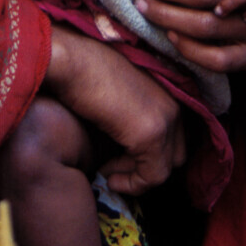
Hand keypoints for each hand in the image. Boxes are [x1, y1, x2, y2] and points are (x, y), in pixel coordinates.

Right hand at [43, 25, 185, 195]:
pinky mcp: (151, 135)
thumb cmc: (84, 72)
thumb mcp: (120, 93)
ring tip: (108, 174)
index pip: (173, 137)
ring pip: (165, 169)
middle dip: (145, 167)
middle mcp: (174, 106)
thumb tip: (130, 146)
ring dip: (135, 178)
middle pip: (174, 155)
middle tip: (115, 167)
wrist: (71, 61)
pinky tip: (109, 179)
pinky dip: (132, 185)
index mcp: (169, 92)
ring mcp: (165, 120)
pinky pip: (152, 177)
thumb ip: (134, 114)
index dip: (148, 153)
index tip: (121, 159)